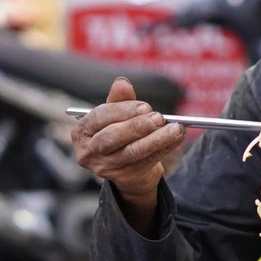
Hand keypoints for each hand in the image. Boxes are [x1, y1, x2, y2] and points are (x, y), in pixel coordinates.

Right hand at [71, 77, 185, 204]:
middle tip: (159, 118)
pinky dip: (165, 148)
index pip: (100, 116)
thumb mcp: (116, 116)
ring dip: (157, 139)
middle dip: (138, 126)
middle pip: (113, 136)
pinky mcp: (123, 177)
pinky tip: (177, 138)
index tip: (145, 107)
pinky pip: (147, 161)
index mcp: (83, 130)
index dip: (123, 110)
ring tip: (175, 128)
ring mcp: (105, 167)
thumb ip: (119, 100)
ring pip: (132, 151)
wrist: (127, 168)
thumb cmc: (120, 134)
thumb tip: (121, 82)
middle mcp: (89, 150)